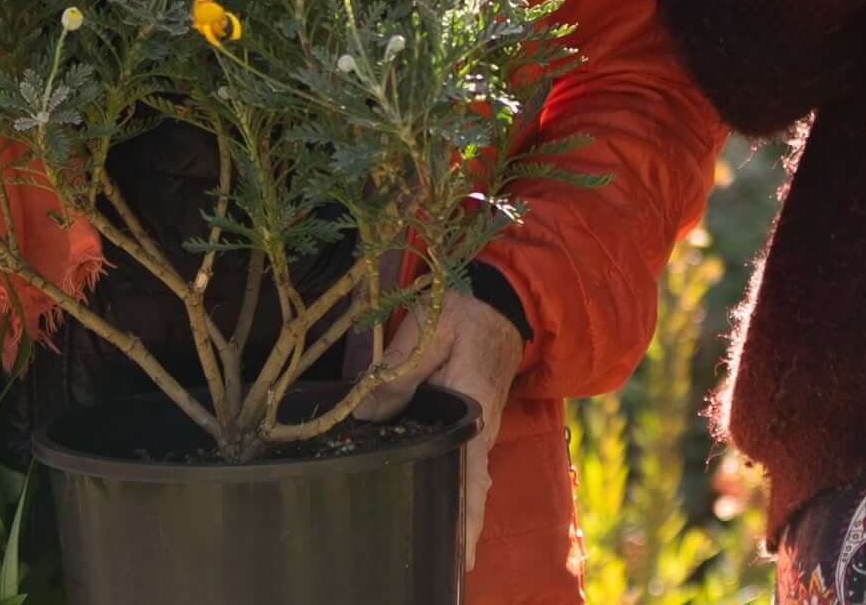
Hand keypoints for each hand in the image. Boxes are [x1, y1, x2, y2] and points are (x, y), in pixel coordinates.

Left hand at [349, 294, 526, 569]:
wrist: (499, 300)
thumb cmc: (464, 312)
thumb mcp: (428, 330)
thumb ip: (398, 371)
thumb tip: (367, 414)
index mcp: (472, 407)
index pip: (469, 470)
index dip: (465, 513)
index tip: (461, 550)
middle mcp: (481, 426)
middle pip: (473, 487)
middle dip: (464, 527)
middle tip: (453, 565)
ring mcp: (481, 426)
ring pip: (471, 479)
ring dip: (463, 512)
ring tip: (451, 550)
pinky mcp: (475, 421)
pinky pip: (468, 464)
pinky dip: (462, 491)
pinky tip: (450, 509)